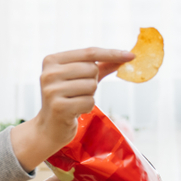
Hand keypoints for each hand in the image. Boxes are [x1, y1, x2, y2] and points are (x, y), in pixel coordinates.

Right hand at [11, 48, 133, 171]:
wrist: (49, 127)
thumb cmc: (67, 99)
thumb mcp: (80, 79)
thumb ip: (101, 66)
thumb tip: (125, 56)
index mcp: (52, 60)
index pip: (89, 53)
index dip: (111, 54)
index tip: (131, 55)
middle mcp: (49, 73)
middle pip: (91, 69)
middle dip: (93, 81)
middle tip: (79, 92)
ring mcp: (52, 90)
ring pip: (91, 85)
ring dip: (89, 95)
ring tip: (75, 101)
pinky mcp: (59, 107)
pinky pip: (89, 102)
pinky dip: (87, 107)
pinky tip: (75, 111)